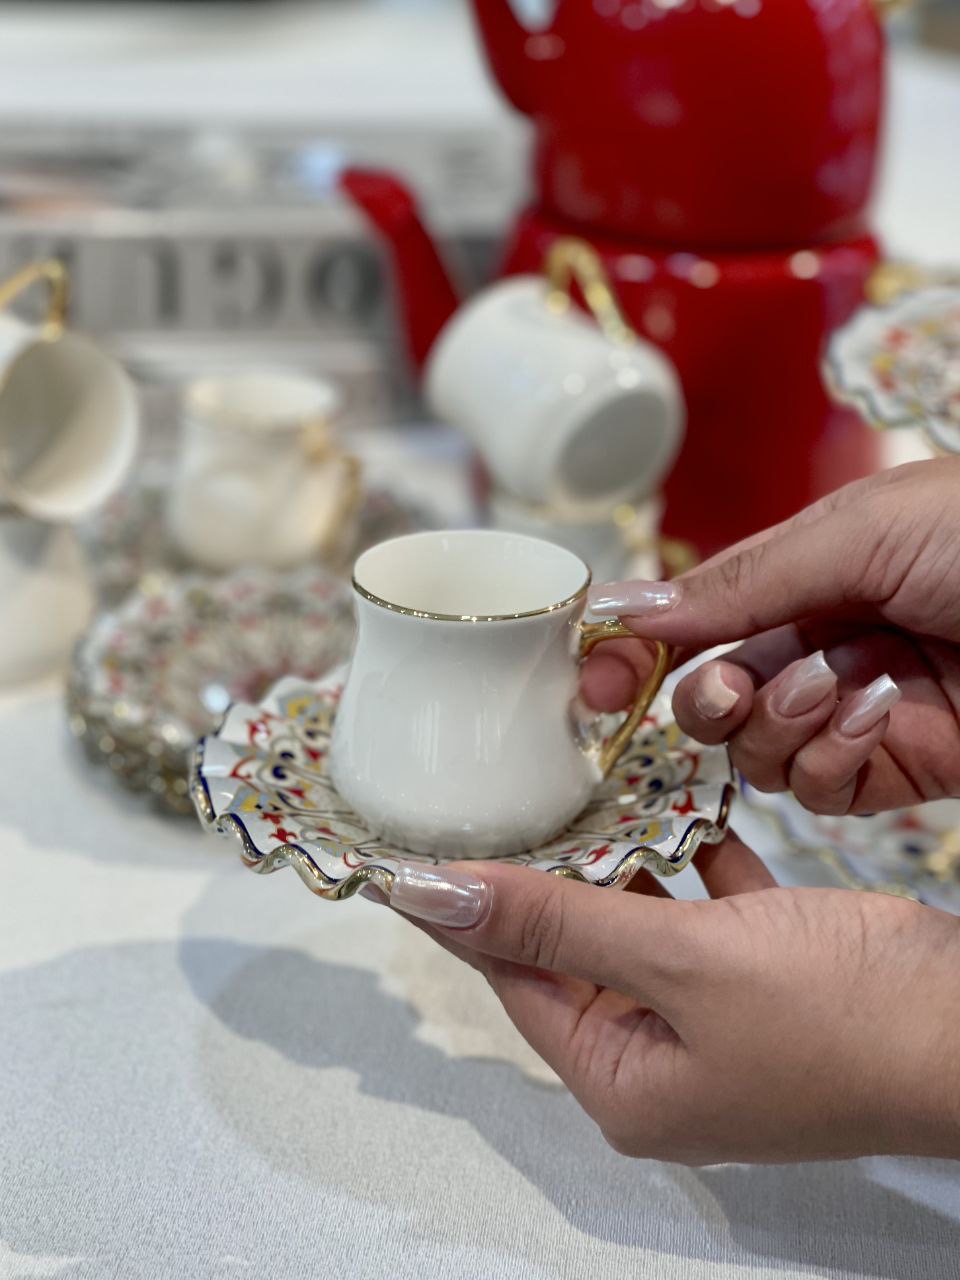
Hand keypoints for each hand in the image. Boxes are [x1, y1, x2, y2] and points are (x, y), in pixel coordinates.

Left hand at [375, 840, 959, 1163]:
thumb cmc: (845, 1018)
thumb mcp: (683, 962)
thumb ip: (557, 920)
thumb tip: (434, 894)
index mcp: (625, 1081)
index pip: (515, 977)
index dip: (471, 907)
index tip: (427, 842)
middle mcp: (664, 1057)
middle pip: (575, 948)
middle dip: (553, 869)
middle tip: (512, 791)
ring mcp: (720, 1019)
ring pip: (644, 922)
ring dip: (626, 856)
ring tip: (586, 784)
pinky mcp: (769, 977)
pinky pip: (709, 910)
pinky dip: (695, 859)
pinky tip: (681, 803)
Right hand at [584, 459, 959, 814]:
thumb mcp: (862, 530)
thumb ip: (741, 580)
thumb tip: (625, 608)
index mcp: (809, 573)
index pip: (696, 620)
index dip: (638, 652)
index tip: (595, 682)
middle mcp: (822, 644)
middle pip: (713, 699)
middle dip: (710, 700)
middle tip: (733, 691)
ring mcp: (856, 713)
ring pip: (758, 753)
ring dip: (782, 727)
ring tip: (838, 689)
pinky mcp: (897, 771)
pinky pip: (821, 790)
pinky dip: (834, 761)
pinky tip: (878, 719)